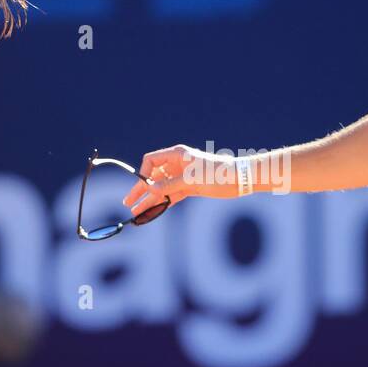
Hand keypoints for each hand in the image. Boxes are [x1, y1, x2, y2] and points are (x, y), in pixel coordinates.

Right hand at [121, 144, 237, 216]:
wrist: (239, 179)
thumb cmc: (218, 172)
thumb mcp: (192, 178)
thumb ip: (171, 184)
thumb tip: (151, 190)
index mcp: (177, 155)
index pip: (152, 160)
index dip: (145, 172)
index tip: (145, 186)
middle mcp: (177, 165)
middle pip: (153, 177)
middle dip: (141, 189)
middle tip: (128, 202)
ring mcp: (183, 178)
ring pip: (161, 189)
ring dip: (149, 200)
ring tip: (136, 212)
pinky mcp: (189, 189)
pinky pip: (171, 196)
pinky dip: (162, 203)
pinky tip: (151, 211)